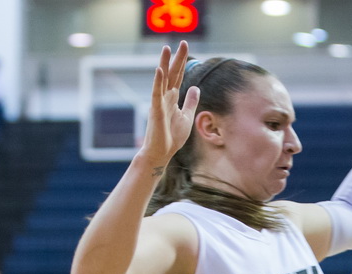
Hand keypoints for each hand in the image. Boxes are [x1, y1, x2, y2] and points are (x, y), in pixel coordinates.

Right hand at [140, 41, 200, 167]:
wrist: (161, 152)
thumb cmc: (172, 136)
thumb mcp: (186, 116)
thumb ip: (190, 101)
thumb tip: (195, 88)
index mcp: (172, 98)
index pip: (179, 76)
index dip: (183, 62)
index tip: (186, 47)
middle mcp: (165, 97)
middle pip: (172, 73)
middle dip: (177, 58)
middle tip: (183, 42)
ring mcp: (159, 102)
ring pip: (162, 79)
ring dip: (164, 63)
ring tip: (166, 48)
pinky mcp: (156, 110)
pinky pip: (156, 93)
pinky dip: (158, 81)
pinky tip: (159, 70)